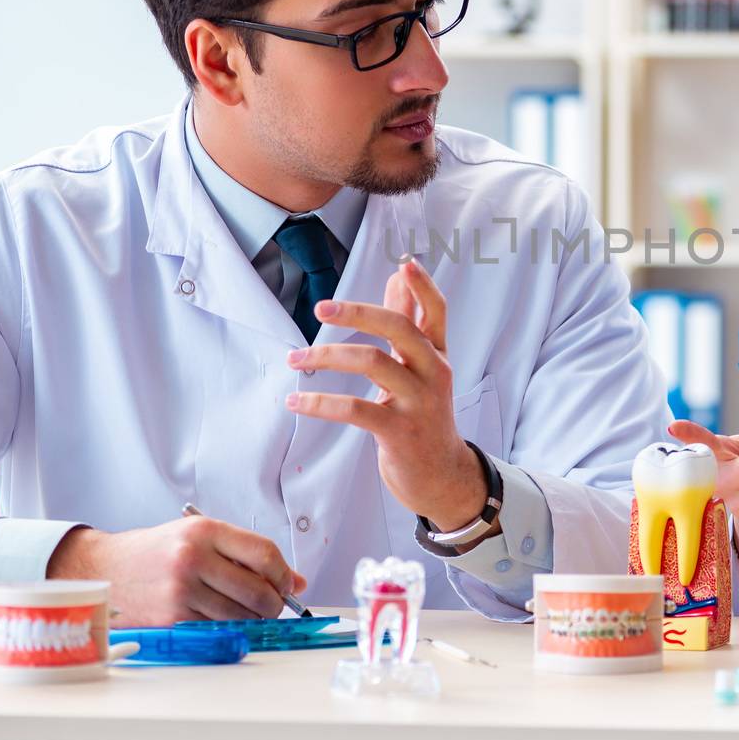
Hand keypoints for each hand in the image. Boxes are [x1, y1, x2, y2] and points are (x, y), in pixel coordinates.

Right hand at [46, 517, 304, 625]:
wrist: (103, 569)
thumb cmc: (156, 552)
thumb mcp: (198, 537)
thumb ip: (246, 554)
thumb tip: (296, 582)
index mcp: (204, 531)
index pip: (264, 553)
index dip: (284, 573)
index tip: (287, 584)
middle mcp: (193, 559)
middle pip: (258, 590)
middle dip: (275, 602)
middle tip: (274, 605)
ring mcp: (181, 591)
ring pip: (241, 615)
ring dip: (256, 620)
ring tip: (251, 613)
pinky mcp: (171, 619)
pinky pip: (217, 629)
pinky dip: (231, 630)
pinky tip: (227, 621)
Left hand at [285, 258, 486, 532]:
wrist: (442, 476)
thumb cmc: (425, 416)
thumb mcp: (421, 369)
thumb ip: (409, 324)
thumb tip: (397, 278)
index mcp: (437, 355)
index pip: (437, 311)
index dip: (423, 286)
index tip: (405, 264)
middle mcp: (433, 373)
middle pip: (399, 329)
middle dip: (358, 313)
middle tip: (321, 308)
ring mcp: (419, 402)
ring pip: (372, 362)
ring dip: (327, 356)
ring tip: (295, 359)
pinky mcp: (400, 431)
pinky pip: (355, 409)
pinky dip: (321, 403)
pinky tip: (297, 402)